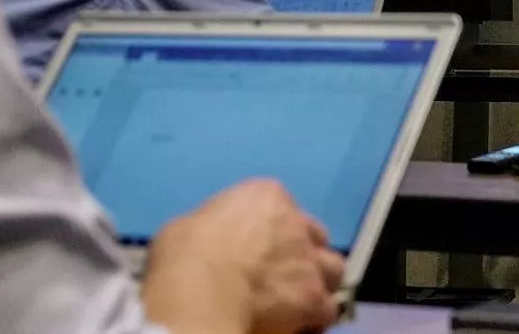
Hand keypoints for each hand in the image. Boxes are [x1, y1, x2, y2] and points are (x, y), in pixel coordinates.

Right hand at [143, 179, 344, 333]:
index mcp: (266, 196)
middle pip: (316, 238)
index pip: (286, 210)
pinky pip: (327, 310)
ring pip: (334, 271)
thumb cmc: (185, 254)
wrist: (197, 290)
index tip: (261, 250)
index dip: (276, 233)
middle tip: (284, 276)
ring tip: (298, 302)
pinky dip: (315, 318)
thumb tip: (211, 240)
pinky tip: (296, 325)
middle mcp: (295, 223)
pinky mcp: (313, 298)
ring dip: (319, 284)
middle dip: (305, 255)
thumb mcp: (191, 224)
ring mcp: (308, 260)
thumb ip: (215, 226)